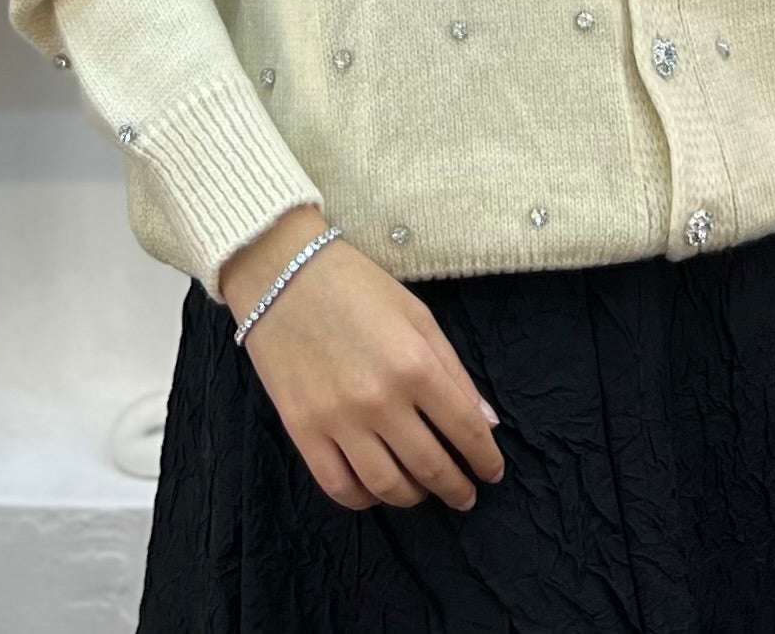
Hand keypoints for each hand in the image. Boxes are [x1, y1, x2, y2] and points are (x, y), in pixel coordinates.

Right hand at [222, 209, 505, 513]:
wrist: (282, 275)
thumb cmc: (358, 287)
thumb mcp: (417, 316)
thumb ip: (453, 371)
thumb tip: (487, 423)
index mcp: (415, 364)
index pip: (465, 430)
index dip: (486, 459)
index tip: (492, 473)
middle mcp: (381, 400)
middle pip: (431, 467)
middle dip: (457, 489)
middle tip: (466, 496)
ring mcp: (339, 421)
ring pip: (387, 487)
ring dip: (414, 498)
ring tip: (424, 492)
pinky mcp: (303, 433)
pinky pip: (339, 487)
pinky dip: (365, 499)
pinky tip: (377, 489)